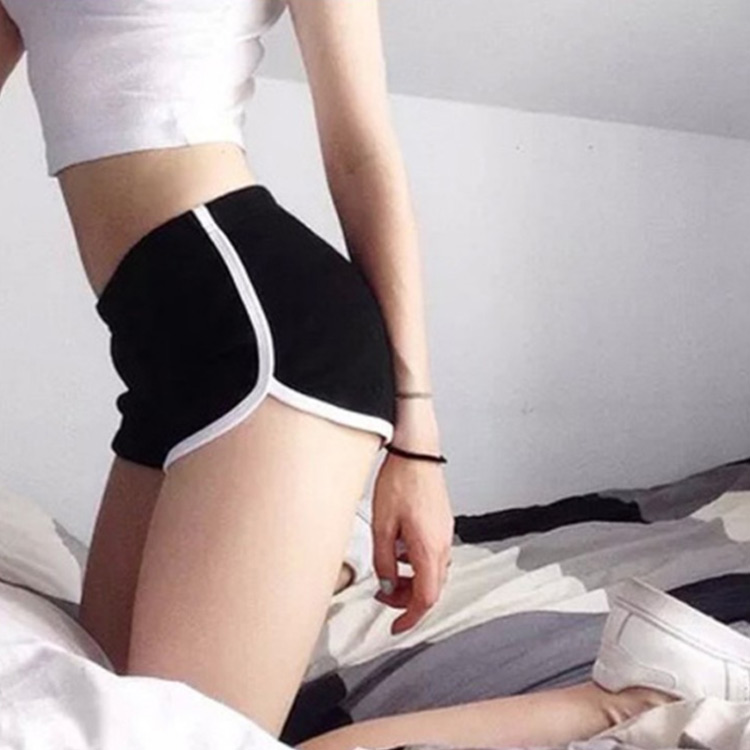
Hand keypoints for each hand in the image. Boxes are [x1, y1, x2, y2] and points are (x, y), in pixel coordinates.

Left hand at [371, 444, 453, 635]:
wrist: (417, 453)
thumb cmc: (399, 482)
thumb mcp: (381, 526)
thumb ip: (384, 561)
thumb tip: (387, 585)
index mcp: (429, 549)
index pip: (425, 598)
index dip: (410, 618)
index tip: (396, 627)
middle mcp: (443, 545)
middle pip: (431, 589)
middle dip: (407, 600)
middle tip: (383, 595)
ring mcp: (446, 534)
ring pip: (433, 572)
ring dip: (412, 581)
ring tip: (388, 571)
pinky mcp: (443, 524)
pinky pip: (434, 555)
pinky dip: (417, 564)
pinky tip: (399, 549)